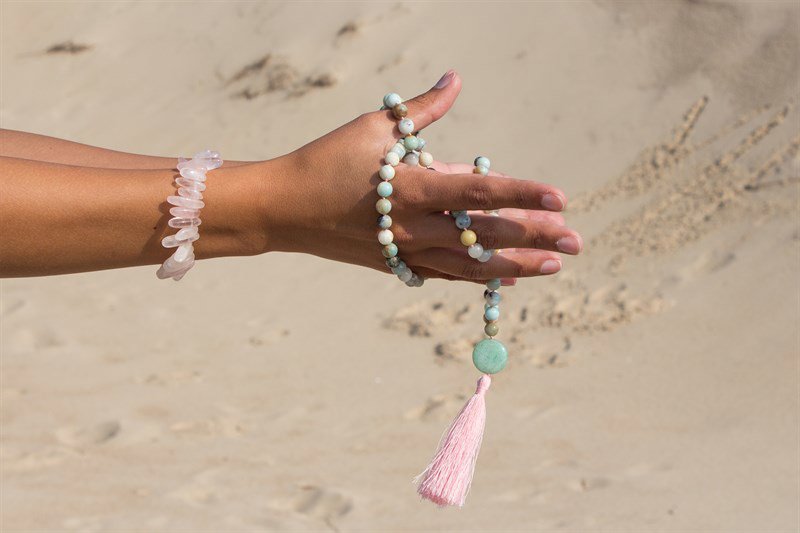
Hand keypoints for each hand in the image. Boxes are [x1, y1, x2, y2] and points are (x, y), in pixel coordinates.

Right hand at [257, 70, 581, 283]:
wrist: (284, 210)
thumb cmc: (326, 162)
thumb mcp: (373, 129)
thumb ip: (421, 110)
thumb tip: (456, 79)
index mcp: (413, 189)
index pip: (480, 194)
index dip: (522, 195)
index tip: (560, 199)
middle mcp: (416, 228)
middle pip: (485, 236)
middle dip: (535, 238)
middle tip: (575, 242)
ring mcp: (408, 253)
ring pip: (472, 267)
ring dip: (515, 268)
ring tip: (552, 267)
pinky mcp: (398, 266)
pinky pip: (447, 275)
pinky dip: (478, 276)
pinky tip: (505, 278)